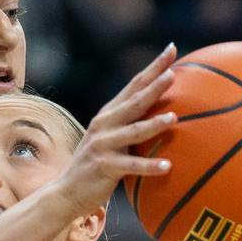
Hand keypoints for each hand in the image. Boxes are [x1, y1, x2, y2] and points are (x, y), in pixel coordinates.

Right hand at [47, 44, 178, 219]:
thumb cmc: (99, 166)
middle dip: (154, 86)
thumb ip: (133, 126)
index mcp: (110, 114)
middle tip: (173, 74)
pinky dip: (149, 166)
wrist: (67, 191)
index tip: (172, 49)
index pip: (135, 85)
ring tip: (174, 118)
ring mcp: (103, 144)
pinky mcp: (104, 166)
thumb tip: (170, 115)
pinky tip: (168, 166)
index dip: (153, 67)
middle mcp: (105, 124)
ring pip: (133, 131)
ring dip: (154, 124)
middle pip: (135, 101)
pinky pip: (131, 166)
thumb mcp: (115, 140)